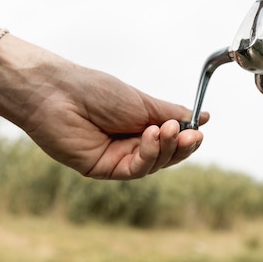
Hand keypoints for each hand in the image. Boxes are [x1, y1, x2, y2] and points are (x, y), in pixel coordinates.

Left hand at [22, 64, 208, 179]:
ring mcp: (118, 158)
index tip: (200, 129)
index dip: (188, 138)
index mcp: (141, 126)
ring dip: (167, 148)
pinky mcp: (104, 169)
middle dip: (183, 146)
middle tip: (192, 135)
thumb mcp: (143, 102)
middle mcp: (131, 144)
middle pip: (167, 156)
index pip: (172, 139)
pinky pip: (135, 170)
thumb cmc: (97, 92)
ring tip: (168, 129)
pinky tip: (150, 136)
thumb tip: (203, 117)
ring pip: (154, 164)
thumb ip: (171, 113)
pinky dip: (148, 154)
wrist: (60, 94)